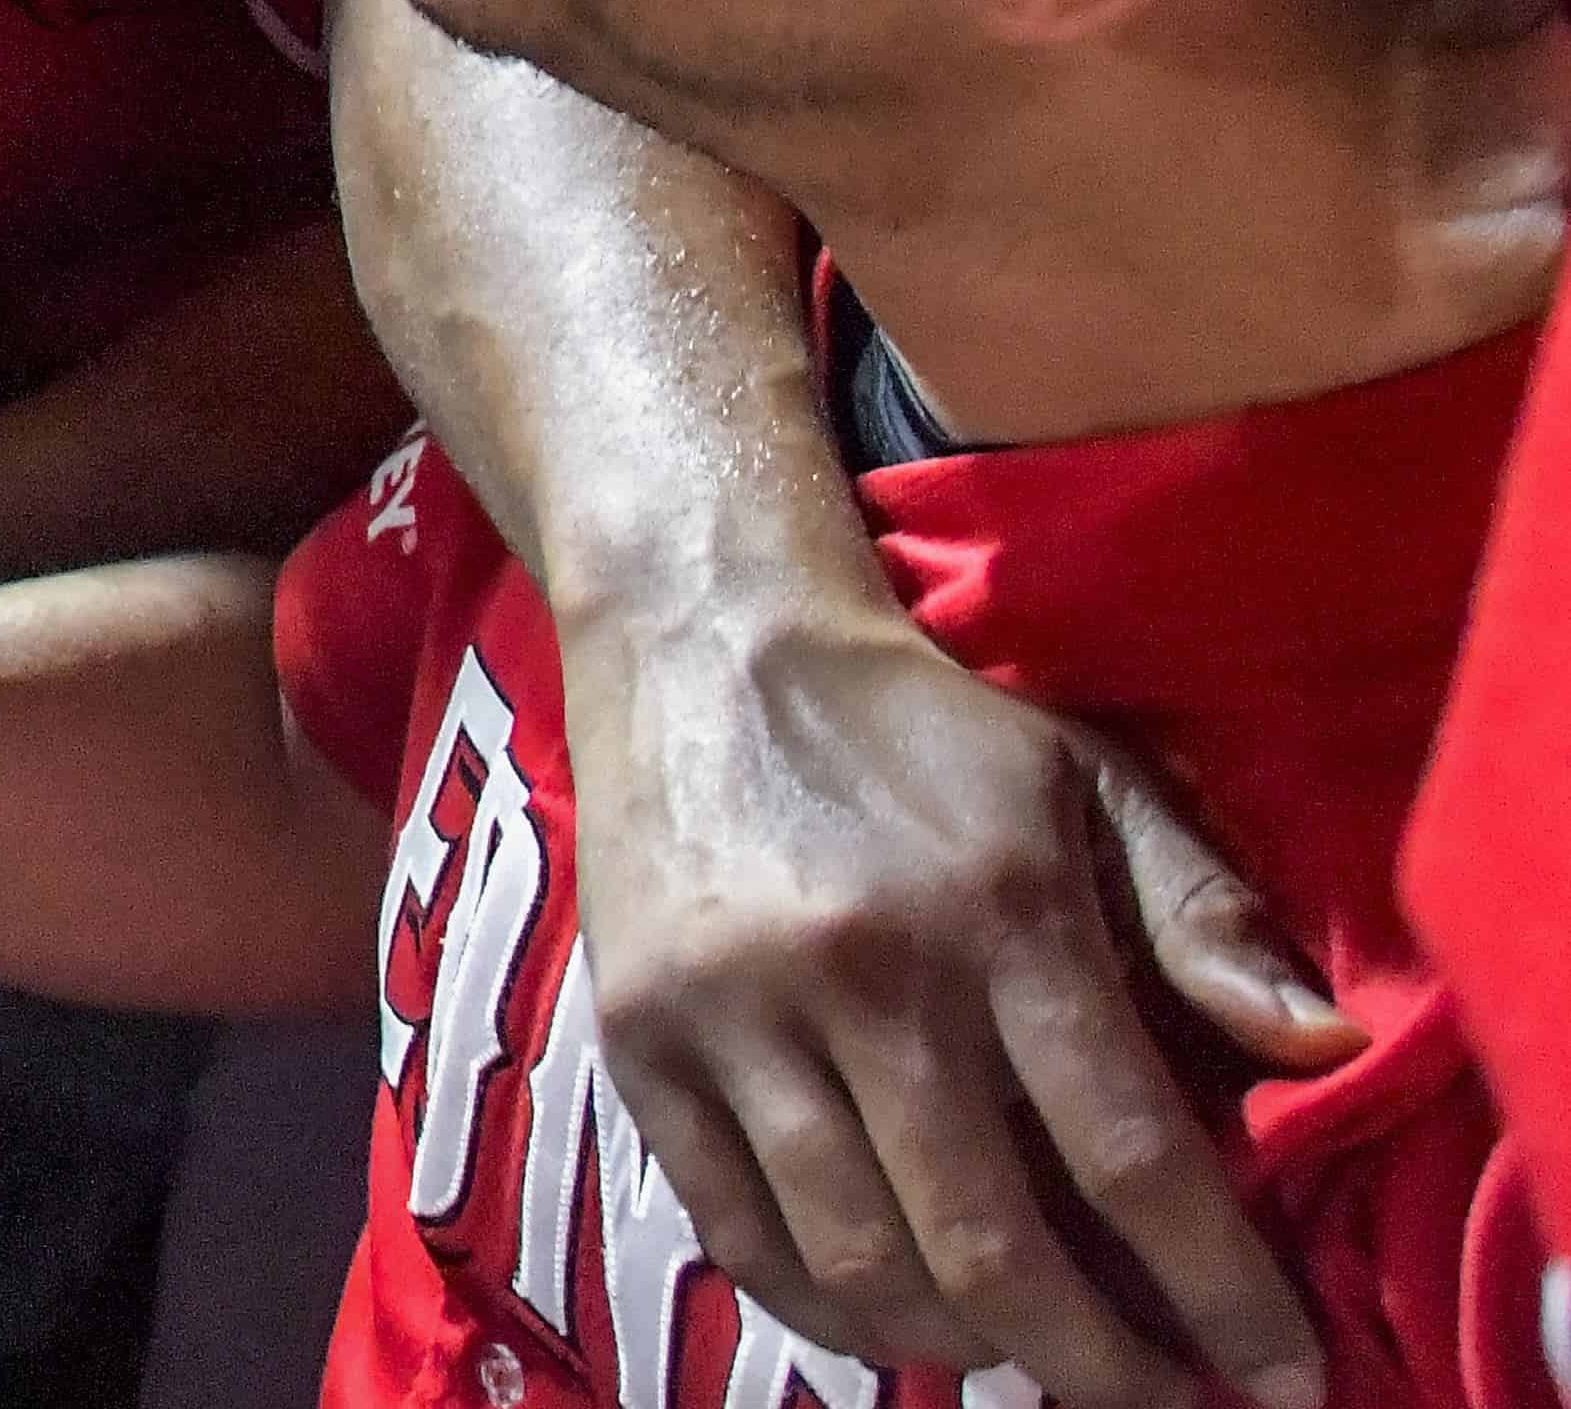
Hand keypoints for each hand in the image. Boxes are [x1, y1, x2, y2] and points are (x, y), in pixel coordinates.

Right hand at [550, 592, 1352, 1408]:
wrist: (703, 635)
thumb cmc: (924, 730)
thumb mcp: (1089, 784)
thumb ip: (1204, 915)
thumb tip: (1326, 1054)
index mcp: (1000, 912)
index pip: (1129, 1158)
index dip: (1219, 1296)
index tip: (1281, 1382)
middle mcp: (864, 973)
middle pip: (994, 1250)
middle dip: (1099, 1368)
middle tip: (1158, 1406)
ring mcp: (736, 1012)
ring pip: (862, 1263)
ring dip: (965, 1348)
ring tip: (1026, 1356)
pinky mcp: (641, 1037)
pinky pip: (738, 1232)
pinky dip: (826, 1308)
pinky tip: (893, 1313)